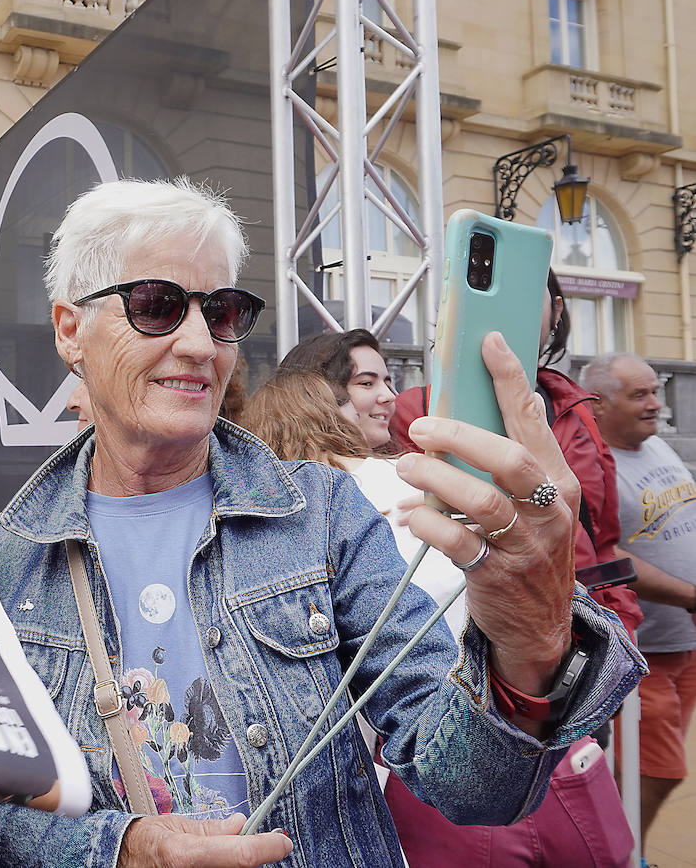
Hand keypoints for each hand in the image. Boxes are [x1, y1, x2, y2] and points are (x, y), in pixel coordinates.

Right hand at [118, 814, 292, 866]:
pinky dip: (226, 867)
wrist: (121, 860)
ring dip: (238, 863)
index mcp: (184, 855)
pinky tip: (218, 862)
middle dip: (251, 856)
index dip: (266, 847)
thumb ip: (212, 829)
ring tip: (224, 853)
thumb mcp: (176, 826)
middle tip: (251, 845)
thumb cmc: (145, 844)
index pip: (240, 854)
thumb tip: (240, 824)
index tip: (281, 842)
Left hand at [395, 333, 578, 698]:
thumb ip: (509, 461)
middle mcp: (549, 512)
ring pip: (480, 501)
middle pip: (508, 460)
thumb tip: (487, 407)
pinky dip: (427, 524)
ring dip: (435, 479)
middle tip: (421, 428)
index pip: (533, 421)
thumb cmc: (527, 549)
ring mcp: (525, 546)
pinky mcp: (496, 576)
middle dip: (460, 437)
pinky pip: (456, 543)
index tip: (487, 342)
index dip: (509, 379)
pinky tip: (411, 515)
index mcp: (558, 483)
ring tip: (407, 468)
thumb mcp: (534, 504)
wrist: (539, 624)